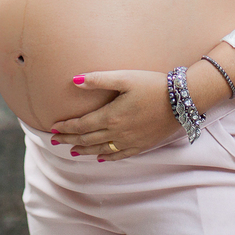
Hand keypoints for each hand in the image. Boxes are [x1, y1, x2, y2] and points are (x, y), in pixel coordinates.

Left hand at [50, 70, 181, 160]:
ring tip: (71, 150)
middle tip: (55, 140)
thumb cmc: (153, 85)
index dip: (66, 128)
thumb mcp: (125, 77)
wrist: (182, 100)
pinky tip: (99, 157)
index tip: (53, 128)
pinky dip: (105, 157)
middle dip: (69, 140)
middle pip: (87, 140)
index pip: (81, 126)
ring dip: (83, 150)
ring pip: (100, 150)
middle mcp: (117, 133)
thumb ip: (98, 79)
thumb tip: (74, 80)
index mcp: (111, 116)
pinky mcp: (141, 146)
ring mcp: (130, 142)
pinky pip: (118, 156)